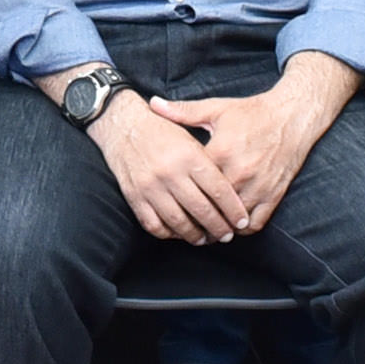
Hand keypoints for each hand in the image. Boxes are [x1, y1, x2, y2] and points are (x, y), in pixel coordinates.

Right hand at [89, 89, 249, 243]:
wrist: (122, 124)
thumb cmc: (161, 130)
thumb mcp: (190, 134)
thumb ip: (209, 161)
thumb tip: (232, 190)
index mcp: (189, 156)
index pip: (219, 190)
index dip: (233, 210)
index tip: (241, 221)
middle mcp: (170, 172)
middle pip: (202, 210)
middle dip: (219, 228)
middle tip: (227, 235)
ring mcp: (150, 186)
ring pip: (179, 222)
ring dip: (195, 235)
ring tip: (205, 239)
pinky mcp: (134, 196)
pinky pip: (154, 224)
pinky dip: (168, 234)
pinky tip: (178, 233)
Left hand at [148, 56, 358, 235]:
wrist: (292, 116)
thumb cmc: (252, 113)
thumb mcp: (216, 109)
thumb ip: (182, 111)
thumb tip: (152, 104)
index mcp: (221, 151)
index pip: (193, 183)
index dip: (178, 194)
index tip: (167, 201)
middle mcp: (240, 172)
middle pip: (211, 207)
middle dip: (196, 218)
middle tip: (181, 224)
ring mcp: (259, 186)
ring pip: (232, 220)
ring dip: (218, 228)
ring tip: (203, 231)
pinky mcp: (274, 194)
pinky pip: (255, 223)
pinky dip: (242, 230)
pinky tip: (230, 227)